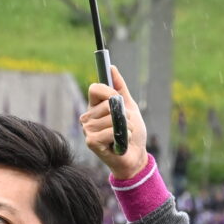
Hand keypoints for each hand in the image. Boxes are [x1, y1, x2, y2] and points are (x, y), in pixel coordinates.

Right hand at [80, 65, 150, 180]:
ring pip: (111, 118)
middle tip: (124, 125)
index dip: (109, 91)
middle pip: (107, 103)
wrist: (135, 156)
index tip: (119, 100)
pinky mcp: (91, 141)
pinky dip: (121, 137)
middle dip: (123, 114)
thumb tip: (111, 68)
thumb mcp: (129, 107)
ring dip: (125, 127)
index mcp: (94, 107)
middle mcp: (87, 117)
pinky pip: (110, 131)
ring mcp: (87, 130)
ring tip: (123, 136)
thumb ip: (120, 89)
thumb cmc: (131, 133)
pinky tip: (119, 144)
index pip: (95, 88)